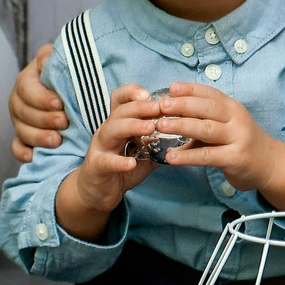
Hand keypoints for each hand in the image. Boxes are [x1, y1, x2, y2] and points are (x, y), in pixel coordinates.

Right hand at [9, 43, 70, 159]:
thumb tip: (45, 62)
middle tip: (64, 122)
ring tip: (57, 141)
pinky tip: (33, 156)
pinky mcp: (23, 137)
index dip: (41, 97)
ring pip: (21, 130)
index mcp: (27, 80)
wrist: (77, 91)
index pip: (26, 88)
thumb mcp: (64, 59)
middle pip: (23, 112)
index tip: (59, 103)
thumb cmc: (71, 73)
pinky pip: (17, 147)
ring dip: (38, 137)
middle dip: (43, 119)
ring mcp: (20, 120)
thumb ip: (52, 57)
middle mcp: (20, 100)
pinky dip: (23, 152)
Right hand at [55, 85, 167, 238]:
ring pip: (112, 130)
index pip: (120, 99)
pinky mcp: (97, 166)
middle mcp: (108, 130)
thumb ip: (160, 142)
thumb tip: (187, 135)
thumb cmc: (122, 167)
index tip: (150, 94)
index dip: (132, 92)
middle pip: (120, 111)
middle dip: (140, 107)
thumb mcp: (143, 151)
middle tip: (159, 107)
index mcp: (119, 123)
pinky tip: (131, 163)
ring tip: (150, 128)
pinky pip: (107, 161)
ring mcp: (100, 147)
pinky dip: (119, 162)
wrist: (98, 192)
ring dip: (132, 126)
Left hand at [154, 83, 284, 210]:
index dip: (190, 89)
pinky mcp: (235, 158)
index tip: (171, 87)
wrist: (269, 164)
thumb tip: (169, 116)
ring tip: (162, 126)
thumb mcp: (227, 124)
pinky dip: (188, 157)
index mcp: (232, 107)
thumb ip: (204, 119)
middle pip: (207, 108)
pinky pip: (207, 156)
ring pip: (206, 129)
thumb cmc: (241, 142)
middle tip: (161, 105)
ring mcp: (237, 138)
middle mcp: (236, 119)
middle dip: (183, 104)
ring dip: (182, 126)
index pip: (210, 93)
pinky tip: (171, 157)